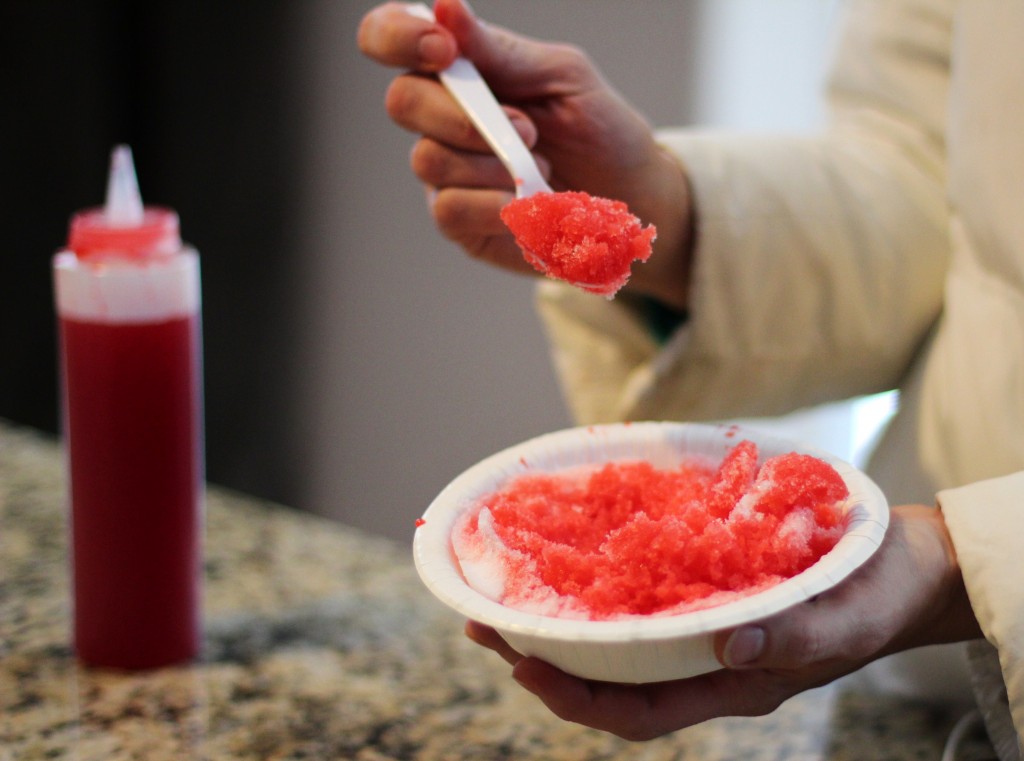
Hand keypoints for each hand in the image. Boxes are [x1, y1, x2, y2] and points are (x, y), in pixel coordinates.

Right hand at [357, 0, 693, 308]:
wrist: (631, 198)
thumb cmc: (598, 130)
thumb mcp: (562, 76)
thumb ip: (501, 51)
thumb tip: (446, 7)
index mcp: (460, 69)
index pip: (389, 36)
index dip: (397, 36)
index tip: (444, 51)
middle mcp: (440, 117)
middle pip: (402, 101)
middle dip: (462, 115)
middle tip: (526, 127)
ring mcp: (445, 172)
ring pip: (428, 159)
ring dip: (492, 163)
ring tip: (540, 166)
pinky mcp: (458, 221)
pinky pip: (450, 209)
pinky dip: (494, 204)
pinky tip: (526, 203)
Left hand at [465, 504, 981, 740]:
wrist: (902, 567)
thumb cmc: (876, 596)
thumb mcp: (844, 618)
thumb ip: (793, 635)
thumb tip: (727, 645)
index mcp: (731, 685)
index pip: (635, 712)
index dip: (573, 698)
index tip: (521, 665)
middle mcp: (704, 663)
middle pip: (609, 680)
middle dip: (542, 661)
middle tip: (482, 622)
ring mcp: (704, 631)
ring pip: (616, 645)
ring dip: (561, 625)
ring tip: (504, 596)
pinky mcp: (707, 593)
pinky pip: (640, 604)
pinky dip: (599, 592)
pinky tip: (573, 565)